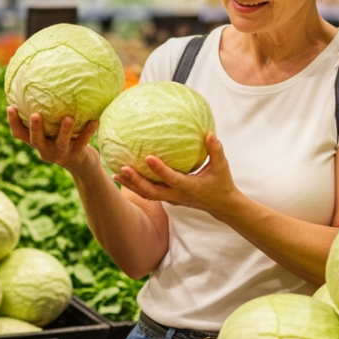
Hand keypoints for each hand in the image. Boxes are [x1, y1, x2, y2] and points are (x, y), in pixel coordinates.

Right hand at [7, 106, 99, 174]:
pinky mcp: (76, 157)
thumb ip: (48, 116)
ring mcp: (61, 155)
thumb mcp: (53, 131)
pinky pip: (83, 142)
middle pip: (36, 140)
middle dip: (35, 128)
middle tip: (35, 115)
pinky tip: (95, 120)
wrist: (84, 165)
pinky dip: (88, 131)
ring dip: (64, 130)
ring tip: (69, 118)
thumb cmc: (66, 141)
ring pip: (61, 142)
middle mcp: (45, 150)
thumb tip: (46, 85)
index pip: (20, 134)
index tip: (10, 107)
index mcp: (37, 142)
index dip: (13, 122)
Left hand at [115, 132, 238, 214]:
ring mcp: (172, 199)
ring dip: (131, 185)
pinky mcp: (169, 198)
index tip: (147, 157)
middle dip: (136, 181)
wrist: (221, 205)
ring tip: (116, 174)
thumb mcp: (222, 166)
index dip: (160, 169)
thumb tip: (209, 132)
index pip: (172, 178)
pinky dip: (136, 186)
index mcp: (189, 187)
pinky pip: (149, 193)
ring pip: (147, 194)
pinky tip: (125, 176)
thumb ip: (215, 149)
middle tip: (122, 169)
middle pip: (151, 191)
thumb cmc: (222, 182)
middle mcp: (177, 195)